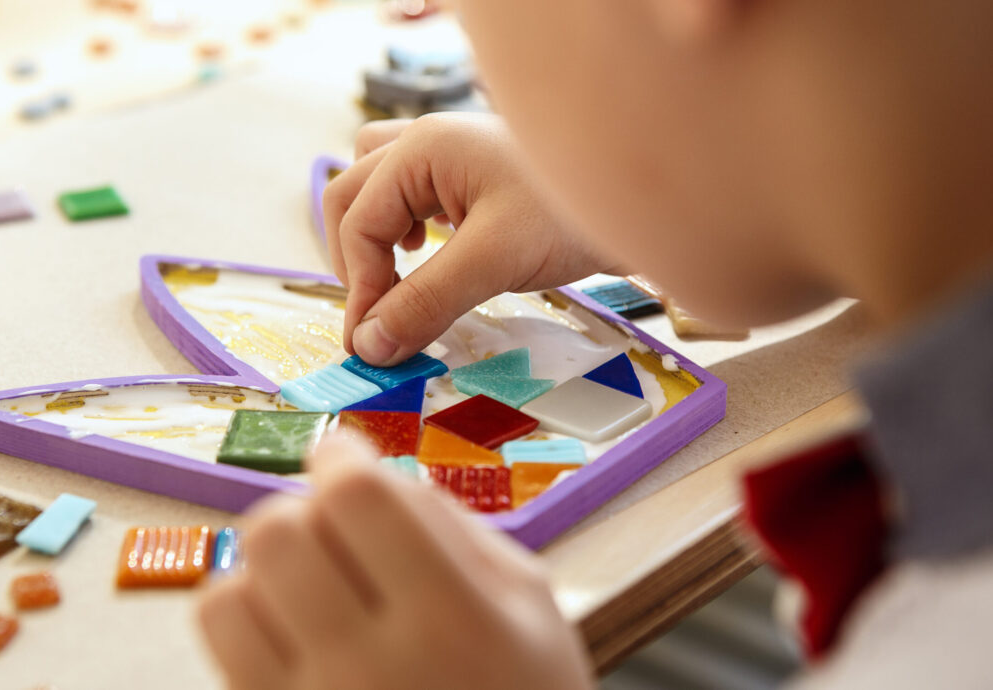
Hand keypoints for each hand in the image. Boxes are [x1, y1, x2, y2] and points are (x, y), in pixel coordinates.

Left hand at [199, 433, 594, 689]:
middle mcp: (369, 671)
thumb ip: (452, 527)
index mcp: (453, 623)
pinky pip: (223, 655)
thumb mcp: (530, 606)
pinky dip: (250, 626)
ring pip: (225, 595)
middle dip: (301, 513)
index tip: (344, 457)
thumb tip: (363, 470)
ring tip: (311, 590)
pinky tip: (295, 636)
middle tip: (334, 532)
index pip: (357, 498)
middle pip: (275, 534)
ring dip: (265, 575)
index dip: (342, 457)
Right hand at [324, 113, 615, 366]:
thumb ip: (426, 302)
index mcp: (423, 149)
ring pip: (375, 186)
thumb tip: (368, 346)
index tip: (372, 343)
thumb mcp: (493, 261)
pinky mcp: (470, 173)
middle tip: (378, 315)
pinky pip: (409, 190)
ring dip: (372, 231)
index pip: (358, 222)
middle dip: (357, 259)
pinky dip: (401, 222)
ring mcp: (448, 153)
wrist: (641, 197)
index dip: (360, 287)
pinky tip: (426, 249)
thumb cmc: (570, 214)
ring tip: (396, 274)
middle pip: (351, 196)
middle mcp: (426, 142)